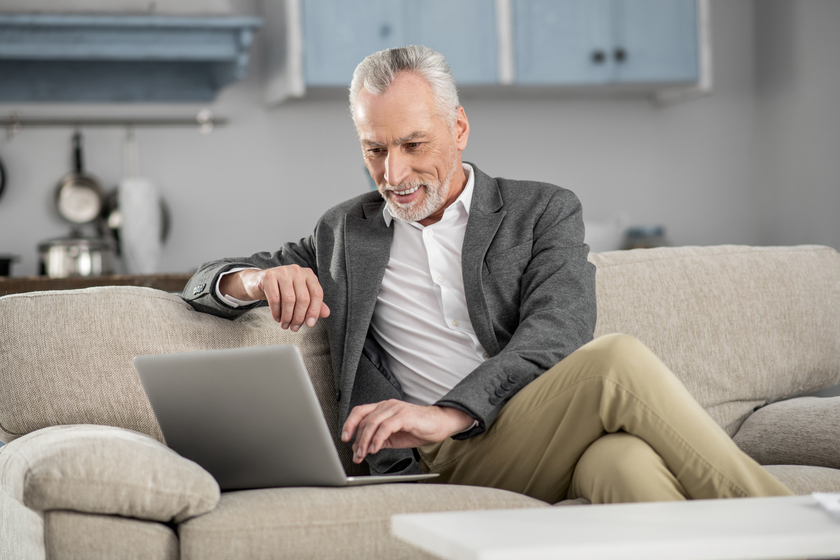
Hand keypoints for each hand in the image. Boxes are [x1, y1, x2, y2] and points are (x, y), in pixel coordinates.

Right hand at [220, 265, 329, 330]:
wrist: (261, 281)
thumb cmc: (283, 289)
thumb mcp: (300, 295)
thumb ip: (314, 303)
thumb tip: (326, 313)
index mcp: (309, 274)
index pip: (317, 293)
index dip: (314, 311)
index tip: (310, 324)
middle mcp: (297, 270)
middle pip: (303, 298)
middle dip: (299, 317)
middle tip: (294, 327)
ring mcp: (283, 271)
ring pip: (289, 300)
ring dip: (287, 316)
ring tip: (285, 324)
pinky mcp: (269, 276)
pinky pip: (275, 299)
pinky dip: (276, 312)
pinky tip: (277, 318)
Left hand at [341, 400, 473, 463]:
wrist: (440, 424)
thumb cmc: (418, 428)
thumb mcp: (393, 436)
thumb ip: (378, 439)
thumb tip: (362, 448)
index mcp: (383, 408)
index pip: (360, 412)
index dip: (349, 424)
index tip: (344, 438)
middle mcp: (387, 405)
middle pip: (364, 420)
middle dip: (357, 440)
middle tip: (356, 455)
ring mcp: (396, 409)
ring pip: (372, 423)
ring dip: (365, 441)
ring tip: (363, 454)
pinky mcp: (404, 416)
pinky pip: (386, 427)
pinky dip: (377, 439)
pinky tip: (375, 448)